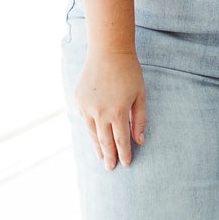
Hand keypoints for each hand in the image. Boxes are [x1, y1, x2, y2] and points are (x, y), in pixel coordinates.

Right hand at [75, 51, 146, 170]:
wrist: (108, 51)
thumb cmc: (129, 72)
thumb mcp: (140, 95)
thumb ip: (139, 120)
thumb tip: (139, 141)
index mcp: (117, 112)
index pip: (120, 140)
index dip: (124, 153)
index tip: (126, 164)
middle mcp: (99, 112)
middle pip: (104, 141)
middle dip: (108, 156)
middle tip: (110, 168)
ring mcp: (86, 106)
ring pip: (91, 133)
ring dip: (97, 146)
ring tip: (101, 156)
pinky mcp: (78, 99)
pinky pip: (84, 119)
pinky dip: (90, 129)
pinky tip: (94, 135)